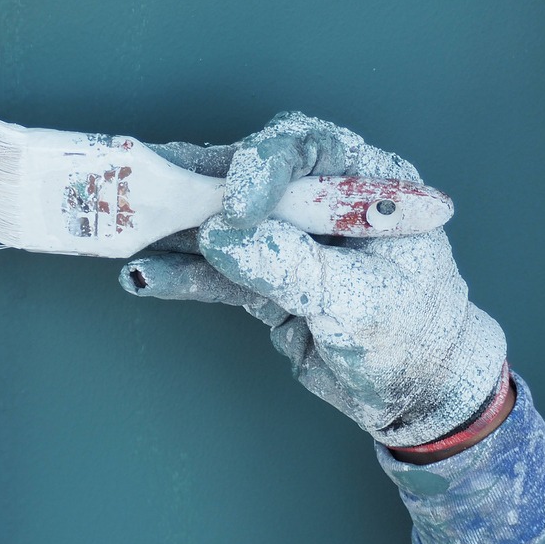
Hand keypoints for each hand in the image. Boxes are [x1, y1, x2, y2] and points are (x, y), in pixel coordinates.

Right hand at [120, 112, 505, 448]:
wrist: (418, 394)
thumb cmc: (415, 336)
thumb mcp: (360, 302)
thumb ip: (292, 267)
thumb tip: (223, 237)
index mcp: (365, 185)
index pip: (305, 149)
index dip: (261, 167)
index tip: (233, 207)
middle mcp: (322, 200)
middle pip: (248, 175)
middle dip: (196, 182)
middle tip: (144, 181)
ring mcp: (290, 239)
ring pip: (222, 221)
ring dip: (175, 228)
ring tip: (126, 230)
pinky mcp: (264, 278)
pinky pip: (216, 270)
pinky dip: (180, 273)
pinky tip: (144, 275)